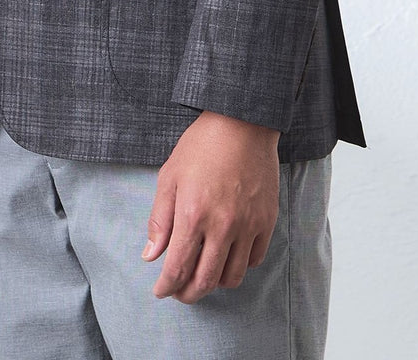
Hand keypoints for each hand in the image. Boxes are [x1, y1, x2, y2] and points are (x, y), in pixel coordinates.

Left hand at [142, 109, 279, 302]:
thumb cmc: (201, 146)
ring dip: (214, 283)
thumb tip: (150, 256)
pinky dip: (239, 266)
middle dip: (188, 294)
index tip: (160, 291)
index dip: (166, 287)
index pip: (177, 268)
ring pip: (232, 277)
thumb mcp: (170, 176)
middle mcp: (222, 226)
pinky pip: (254, 259)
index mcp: (192, 215)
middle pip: (205, 281)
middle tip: (180, 292)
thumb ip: (159, 219)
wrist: (242, 123)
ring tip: (203, 275)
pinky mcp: (266, 221)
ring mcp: (247, 225)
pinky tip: (227, 258)